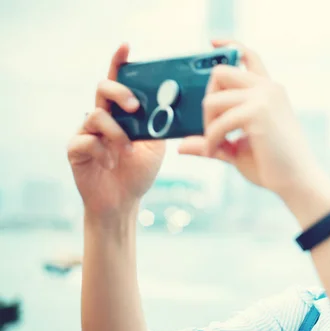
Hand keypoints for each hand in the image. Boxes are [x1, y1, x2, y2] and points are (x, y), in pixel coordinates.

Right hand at [67, 43, 165, 216]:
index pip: (119, 83)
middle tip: (134, 107)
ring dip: (116, 132)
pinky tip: (110, 163)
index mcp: (121, 114)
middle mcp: (102, 117)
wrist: (123, 201)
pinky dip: (103, 152)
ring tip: (126, 150)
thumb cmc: (139, 171)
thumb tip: (170, 103)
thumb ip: (158, 124)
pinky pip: (87, 140)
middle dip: (120, 92)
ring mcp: (87, 132)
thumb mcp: (156, 145)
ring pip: (96, 115)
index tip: (126, 47)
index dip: (119, 63)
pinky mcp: (76, 148)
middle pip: (103, 88)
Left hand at [178, 40, 321, 201]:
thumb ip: (213, 140)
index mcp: (269, 92)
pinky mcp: (258, 113)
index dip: (229, 45)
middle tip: (210, 128)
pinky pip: (219, 121)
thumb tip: (181, 146)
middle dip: (206, 99)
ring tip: (213, 146)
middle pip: (220, 73)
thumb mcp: (238, 149)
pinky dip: (211, 139)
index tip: (212, 43)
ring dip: (206, 125)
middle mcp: (268, 89)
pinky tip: (215, 152)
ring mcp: (264, 98)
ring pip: (213, 99)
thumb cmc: (273, 166)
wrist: (297, 182)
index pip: (249, 56)